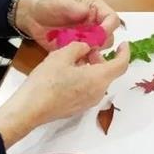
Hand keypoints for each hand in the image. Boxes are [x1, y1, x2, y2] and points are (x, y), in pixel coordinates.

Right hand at [0, 41, 129, 147]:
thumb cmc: (47, 81)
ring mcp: (88, 103)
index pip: (121, 64)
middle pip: (108, 73)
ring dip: (92, 68)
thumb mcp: (62, 55)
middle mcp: (98, 92)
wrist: (29, 110)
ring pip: (98, 81)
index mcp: (99, 78)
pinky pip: (88, 90)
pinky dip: (85, 78)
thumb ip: (79, 47)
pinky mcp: (78, 108)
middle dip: (101, 59)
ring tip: (75, 58)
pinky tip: (68, 73)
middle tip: (87, 48)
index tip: (123, 43)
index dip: (125, 52)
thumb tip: (86, 48)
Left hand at [13, 0, 121, 52]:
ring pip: (100, 50)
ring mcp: (87, 39)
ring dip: (91, 53)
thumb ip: (71, 7)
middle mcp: (95, 25)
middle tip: (86, 47)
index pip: (112, 19)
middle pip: (109, 37)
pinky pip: (86, 59)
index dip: (109, 27)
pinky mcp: (78, 51)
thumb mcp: (57, 3)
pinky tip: (71, 61)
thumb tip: (86, 12)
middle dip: (100, 43)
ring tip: (77, 54)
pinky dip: (81, 61)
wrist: (32, 18)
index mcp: (95, 10)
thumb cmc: (47, 5)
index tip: (100, 34)